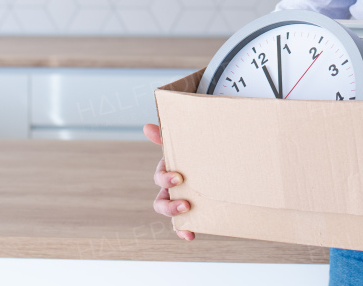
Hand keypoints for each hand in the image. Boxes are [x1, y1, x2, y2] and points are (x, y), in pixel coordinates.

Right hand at [143, 123, 193, 240]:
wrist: (214, 161)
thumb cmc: (194, 153)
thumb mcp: (183, 144)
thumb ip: (166, 137)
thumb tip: (147, 127)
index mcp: (168, 173)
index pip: (159, 178)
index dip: (165, 180)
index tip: (178, 178)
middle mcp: (172, 190)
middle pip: (161, 202)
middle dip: (170, 206)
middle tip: (185, 204)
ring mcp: (181, 201)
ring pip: (172, 215)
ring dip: (177, 219)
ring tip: (189, 218)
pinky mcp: (193, 210)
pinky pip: (185, 224)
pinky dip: (185, 231)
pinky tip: (191, 235)